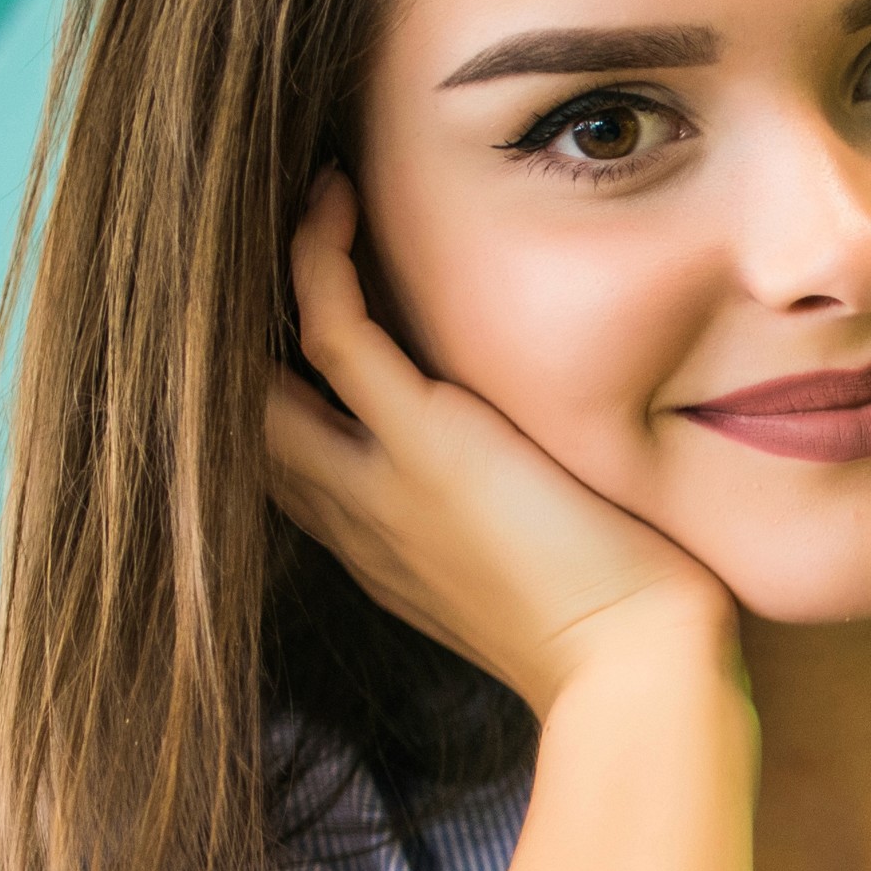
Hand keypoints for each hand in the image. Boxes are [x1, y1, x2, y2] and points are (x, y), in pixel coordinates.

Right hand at [261, 171, 733, 714]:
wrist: (640, 677)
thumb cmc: (628, 641)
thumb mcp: (545, 579)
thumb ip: (518, 526)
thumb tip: (556, 479)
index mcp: (387, 555)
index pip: (291, 466)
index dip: (269, 397)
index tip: (283, 326)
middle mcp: (361, 520)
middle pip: (245, 425)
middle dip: (230, 345)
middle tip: (243, 254)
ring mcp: (379, 482)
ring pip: (259, 377)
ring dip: (260, 284)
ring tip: (287, 200)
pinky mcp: (423, 443)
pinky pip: (332, 328)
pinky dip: (318, 255)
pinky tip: (333, 194)